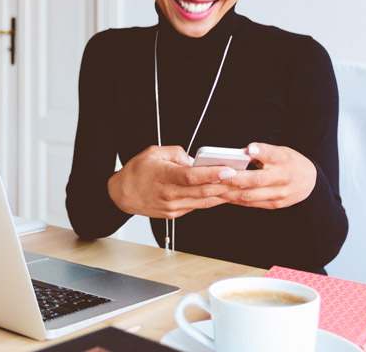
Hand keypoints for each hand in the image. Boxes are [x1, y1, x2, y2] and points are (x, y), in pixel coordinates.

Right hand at [107, 145, 237, 218]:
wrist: (120, 195)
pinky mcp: (174, 214)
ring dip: (223, 195)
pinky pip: (198, 206)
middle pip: (203, 191)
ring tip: (240, 187)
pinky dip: (212, 200)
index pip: (192, 177)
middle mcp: (170, 195)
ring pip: (204, 201)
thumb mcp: (154, 152)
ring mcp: (173, 207)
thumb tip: (195, 160)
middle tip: (244, 179)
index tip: (229, 170)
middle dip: (226, 185)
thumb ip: (177, 153)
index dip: (212, 174)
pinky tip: (223, 194)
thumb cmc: (136, 172)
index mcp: (164, 177)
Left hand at [218, 143, 316, 208]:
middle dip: (232, 179)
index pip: (271, 155)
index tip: (246, 151)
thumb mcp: (281, 151)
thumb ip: (264, 151)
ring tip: (211, 189)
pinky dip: (235, 200)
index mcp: (283, 160)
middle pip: (254, 180)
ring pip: (249, 195)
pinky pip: (250, 203)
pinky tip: (222, 196)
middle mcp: (282, 179)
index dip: (259, 152)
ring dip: (228, 193)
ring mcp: (278, 195)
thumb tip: (248, 149)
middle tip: (213, 176)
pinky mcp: (274, 205)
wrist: (309, 182)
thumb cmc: (289, 163)